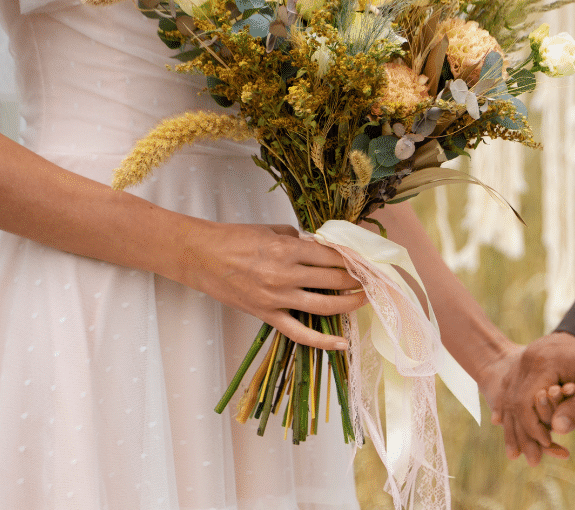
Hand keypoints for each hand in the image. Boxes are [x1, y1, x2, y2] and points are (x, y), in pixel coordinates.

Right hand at [184, 222, 364, 349]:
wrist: (201, 256)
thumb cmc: (235, 238)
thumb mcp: (272, 231)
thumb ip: (299, 240)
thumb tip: (321, 247)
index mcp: (288, 249)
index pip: (332, 256)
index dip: (354, 258)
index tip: (367, 260)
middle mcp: (286, 274)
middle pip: (335, 280)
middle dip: (358, 280)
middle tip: (373, 279)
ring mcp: (277, 298)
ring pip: (325, 306)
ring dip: (350, 304)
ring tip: (365, 300)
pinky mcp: (267, 315)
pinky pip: (300, 332)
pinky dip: (323, 341)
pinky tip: (343, 343)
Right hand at [500, 332, 574, 464]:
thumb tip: (558, 431)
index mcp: (542, 363)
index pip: (526, 402)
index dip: (533, 428)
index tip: (546, 444)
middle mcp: (527, 360)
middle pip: (514, 401)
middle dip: (521, 431)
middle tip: (532, 455)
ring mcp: (523, 359)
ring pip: (510, 397)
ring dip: (514, 424)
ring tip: (520, 449)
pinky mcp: (524, 362)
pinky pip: (513, 389)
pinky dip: (514, 411)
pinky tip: (513, 427)